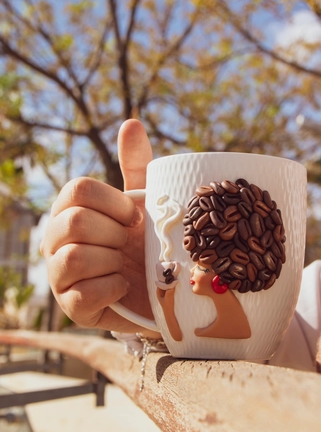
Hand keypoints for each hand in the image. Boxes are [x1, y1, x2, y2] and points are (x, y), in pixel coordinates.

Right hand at [40, 119, 159, 335]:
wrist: (156, 292)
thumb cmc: (144, 244)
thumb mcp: (143, 205)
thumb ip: (136, 168)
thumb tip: (131, 123)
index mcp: (68, 211)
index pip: (78, 190)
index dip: (115, 203)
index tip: (136, 218)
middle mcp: (54, 241)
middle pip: (75, 222)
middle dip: (114, 234)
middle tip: (130, 244)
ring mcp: (58, 277)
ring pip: (75, 257)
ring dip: (113, 261)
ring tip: (126, 266)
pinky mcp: (72, 308)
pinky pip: (86, 292)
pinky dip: (114, 288)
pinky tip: (125, 287)